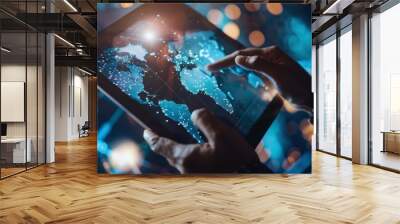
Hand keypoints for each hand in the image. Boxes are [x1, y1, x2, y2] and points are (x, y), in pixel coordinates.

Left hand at [143, 108, 259, 172]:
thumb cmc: (234, 161)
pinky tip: (201, 146)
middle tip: (163, 131)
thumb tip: (195, 114)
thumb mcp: (222, 136)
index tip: (146, 131)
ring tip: (184, 136)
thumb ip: (206, 121)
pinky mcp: (204, 176)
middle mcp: (186, 168)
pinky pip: (191, 163)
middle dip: (165, 142)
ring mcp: (194, 174)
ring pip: (180, 159)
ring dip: (179, 148)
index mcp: (185, 157)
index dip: (152, 137)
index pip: (160, 145)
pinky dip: (190, 153)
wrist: (248, 182)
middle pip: (169, 153)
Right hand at [207, 46, 311, 109]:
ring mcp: (269, 66)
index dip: (225, 61)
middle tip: (209, 69)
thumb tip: (238, 58)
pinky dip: (240, 73)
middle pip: (242, 57)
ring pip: (245, 64)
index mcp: (270, 53)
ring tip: (217, 71)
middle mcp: (268, 57)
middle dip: (225, 62)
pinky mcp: (270, 75)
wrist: (310, 98)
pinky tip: (235, 77)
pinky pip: (251, 72)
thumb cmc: (297, 87)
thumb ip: (259, 65)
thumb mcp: (278, 75)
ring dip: (232, 67)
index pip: (242, 55)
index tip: (211, 67)